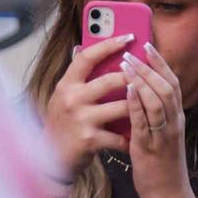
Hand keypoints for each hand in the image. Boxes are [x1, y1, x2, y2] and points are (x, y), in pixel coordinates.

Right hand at [41, 33, 134, 174]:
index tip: (129, 37)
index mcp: (66, 85)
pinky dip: (129, 139)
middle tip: (147, 77)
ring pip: (121, 107)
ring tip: (148, 108)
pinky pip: (119, 136)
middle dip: (132, 78)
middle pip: (110, 80)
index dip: (108, 45)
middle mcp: (71, 99)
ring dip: (137, 108)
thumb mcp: (62, 97)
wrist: (49, 160)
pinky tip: (135, 139)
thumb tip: (80, 47)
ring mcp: (81, 119)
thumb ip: (74, 76)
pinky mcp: (89, 139)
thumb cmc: (61, 126)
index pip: (87, 57)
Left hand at [123, 43, 191, 197]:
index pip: (172, 83)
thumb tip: (136, 92)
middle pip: (166, 86)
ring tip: (126, 65)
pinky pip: (145, 122)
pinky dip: (136, 104)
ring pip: (158, 100)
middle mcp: (174, 123)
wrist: (167, 194)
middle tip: (133, 51)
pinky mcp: (151, 148)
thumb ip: (151, 114)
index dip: (160, 63)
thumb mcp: (160, 134)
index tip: (148, 45)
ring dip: (142, 80)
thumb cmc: (160, 164)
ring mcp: (164, 135)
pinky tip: (127, 91)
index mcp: (176, 118)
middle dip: (149, 66)